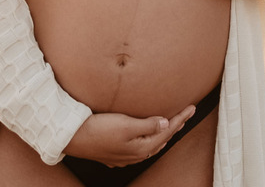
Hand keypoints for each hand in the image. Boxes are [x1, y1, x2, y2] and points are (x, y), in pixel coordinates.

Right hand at [63, 105, 195, 166]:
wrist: (73, 138)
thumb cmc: (98, 129)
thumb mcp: (125, 124)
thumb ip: (147, 125)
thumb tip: (165, 123)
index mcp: (141, 147)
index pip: (167, 130)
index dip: (180, 118)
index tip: (191, 107)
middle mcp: (135, 155)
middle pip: (161, 139)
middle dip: (175, 126)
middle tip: (186, 114)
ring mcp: (124, 156)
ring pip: (150, 145)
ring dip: (162, 135)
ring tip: (171, 125)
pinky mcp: (114, 154)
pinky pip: (139, 148)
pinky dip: (148, 141)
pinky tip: (146, 139)